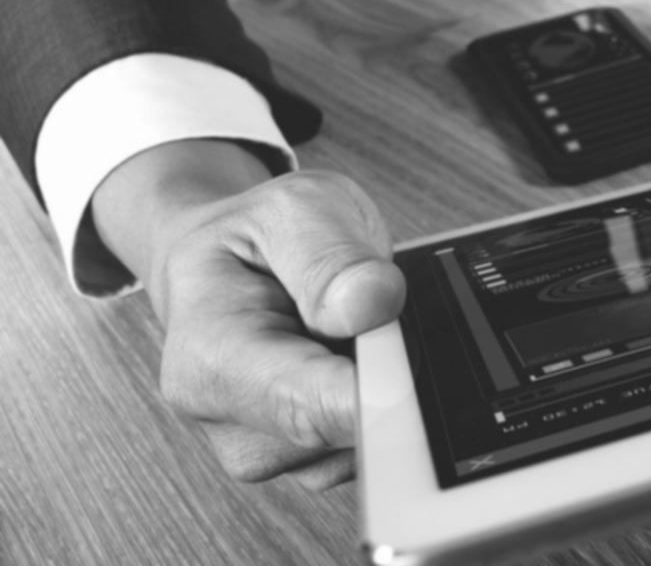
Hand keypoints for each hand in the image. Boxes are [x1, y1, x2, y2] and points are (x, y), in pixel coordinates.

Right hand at [93, 141, 405, 489]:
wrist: (222, 265)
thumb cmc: (252, 237)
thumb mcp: (291, 209)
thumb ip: (331, 256)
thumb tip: (373, 305)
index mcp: (210, 359)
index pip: (309, 409)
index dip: (380, 398)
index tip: (420, 376)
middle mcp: (230, 422)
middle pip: (348, 431)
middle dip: (388, 375)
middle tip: (378, 316)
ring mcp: (268, 450)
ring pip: (368, 441)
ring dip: (384, 385)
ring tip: (352, 330)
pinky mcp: (305, 461)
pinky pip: (374, 442)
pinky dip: (383, 401)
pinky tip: (360, 360)